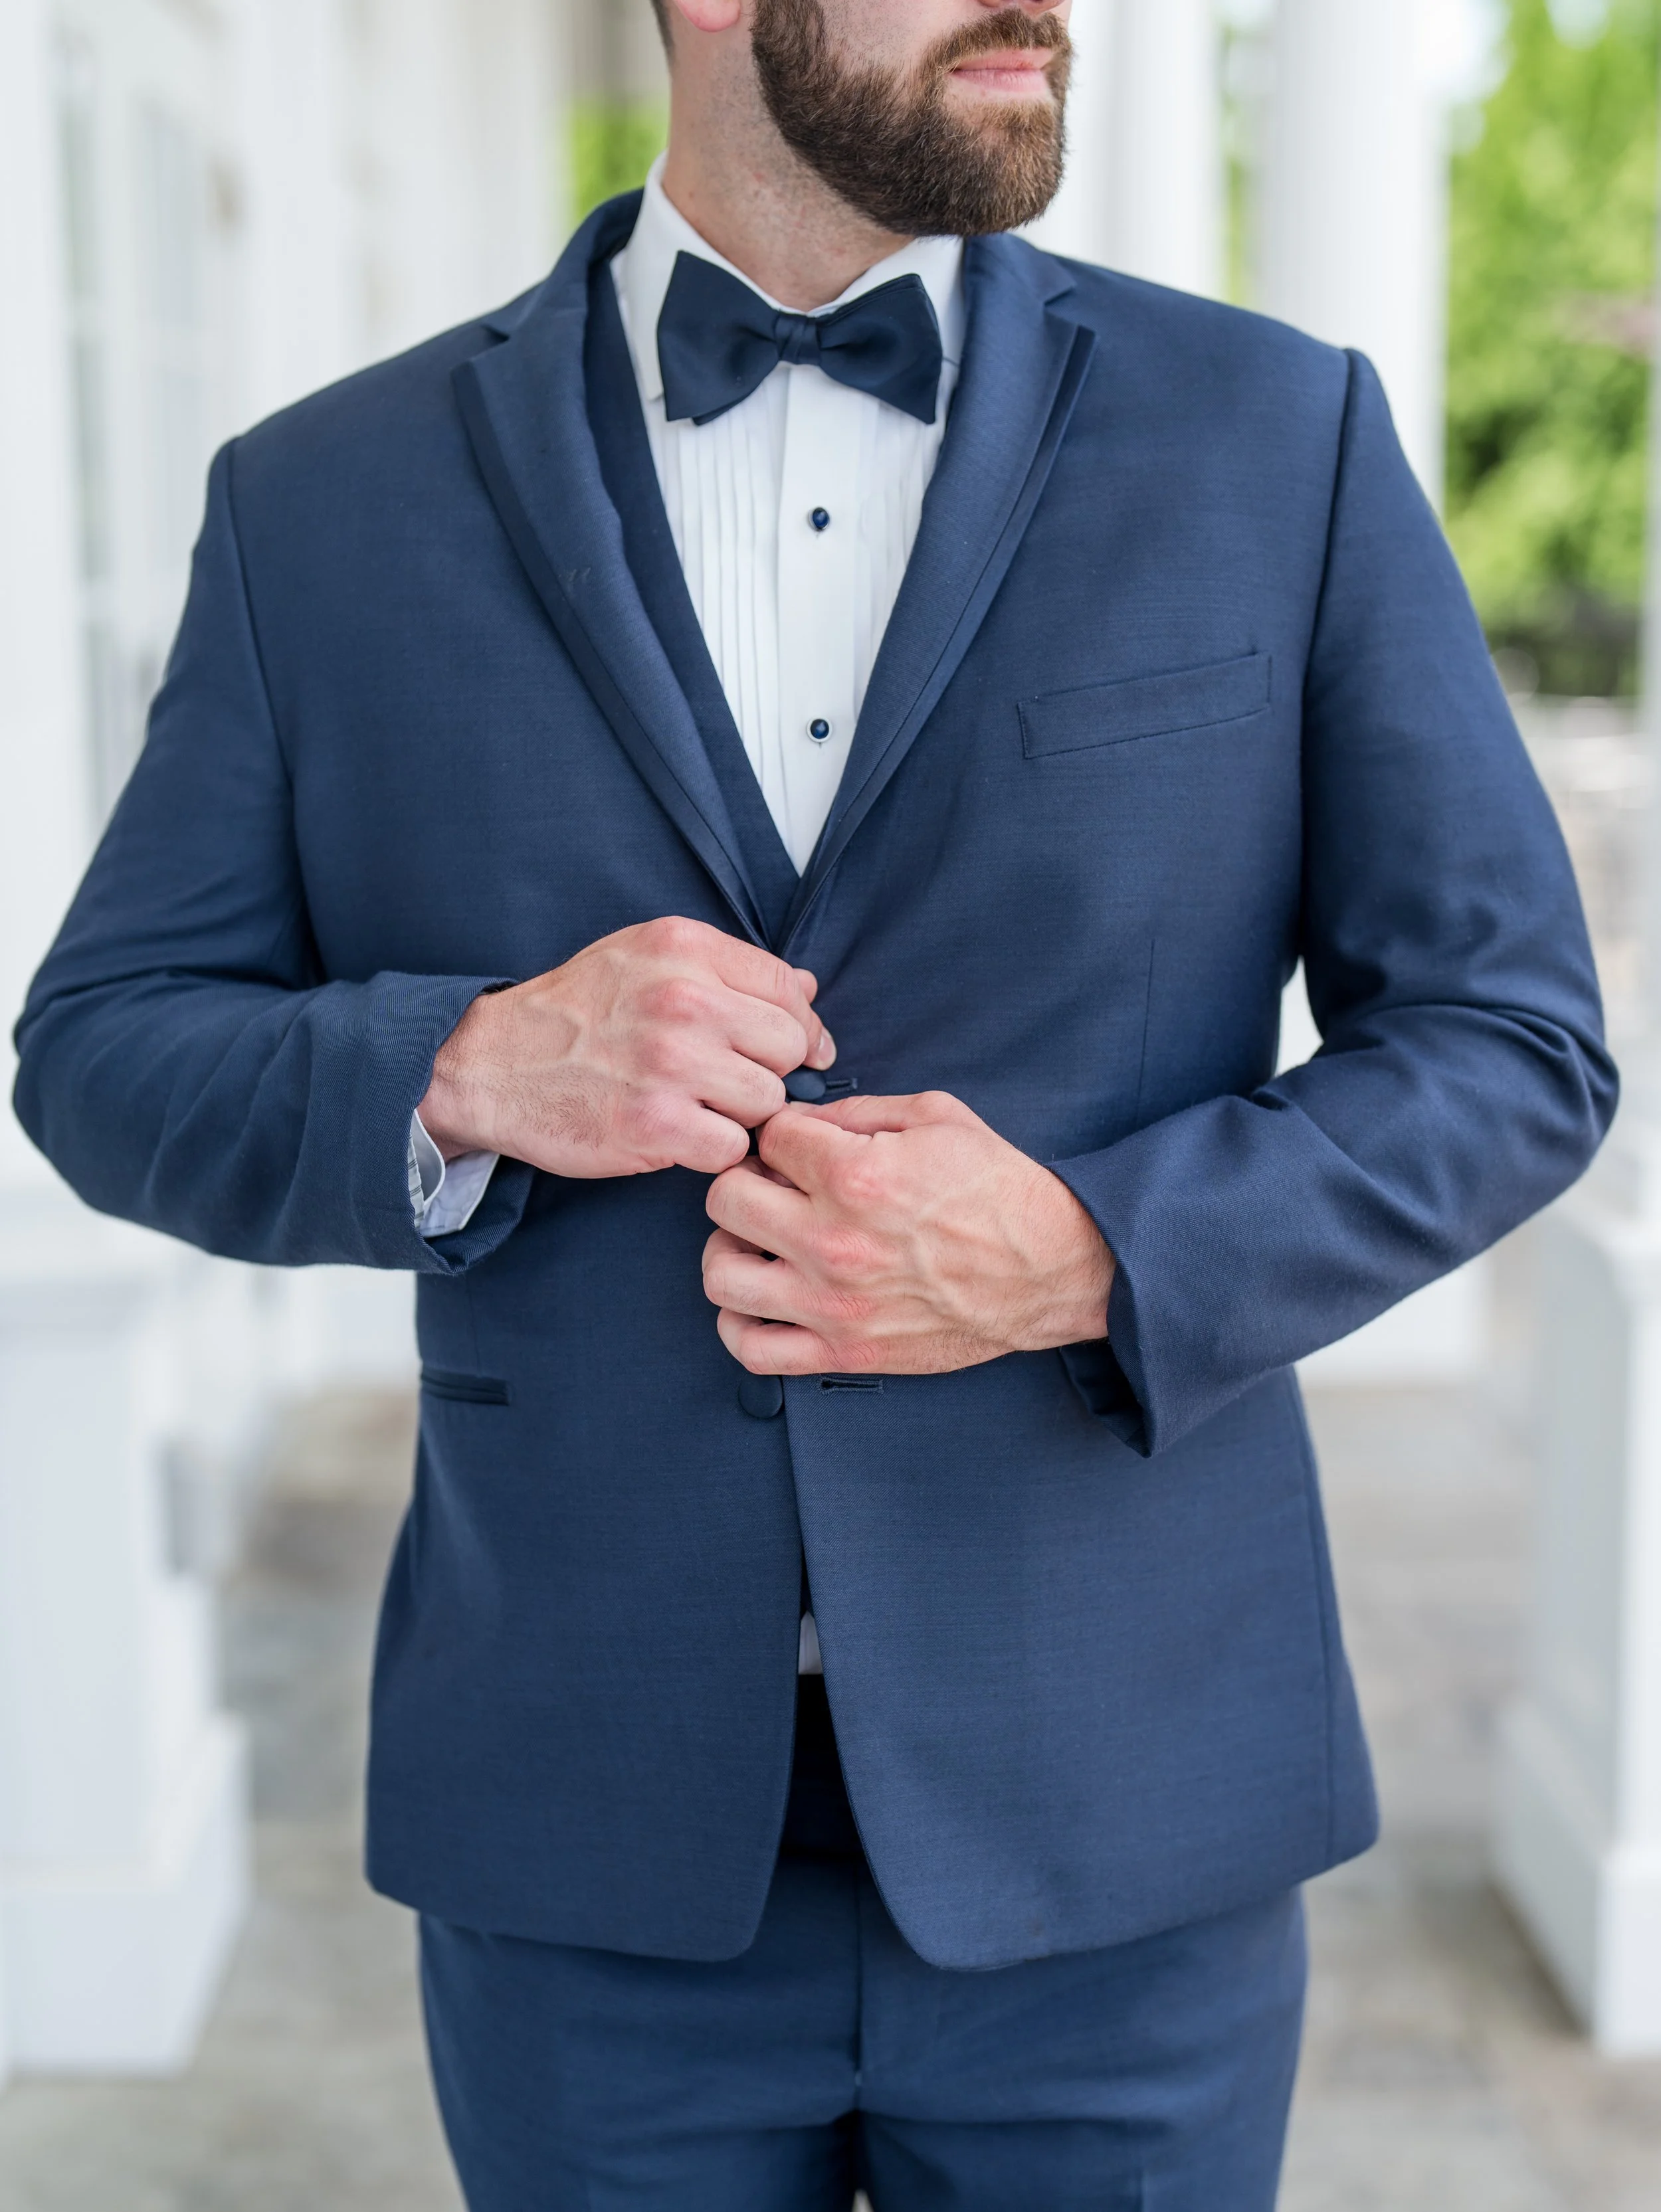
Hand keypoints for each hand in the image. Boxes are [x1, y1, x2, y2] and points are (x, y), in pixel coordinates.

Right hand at [416, 916, 834, 1176]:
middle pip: (788, 1047)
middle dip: (766, 1070)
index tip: (787, 1051)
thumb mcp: (643, 957)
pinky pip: (731, 1147)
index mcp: (684, 948)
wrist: (491, 1064)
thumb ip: (726, 968)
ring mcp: (670, 1063)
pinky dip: (712, 1150)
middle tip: (722, 1081)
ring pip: (767, 1101)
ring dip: (739, 1114)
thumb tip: (807, 991)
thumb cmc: (575, 1014)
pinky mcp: (656, 1125)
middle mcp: (683, 998)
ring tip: (695, 1105)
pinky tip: (679, 1135)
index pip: (788, 988)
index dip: (798, 1026)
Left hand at [702, 1092, 1113, 1375]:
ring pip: (721, 1274)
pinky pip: (750, 1348)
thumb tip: (800, 1120)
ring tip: (759, 1240)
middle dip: (744, 1182)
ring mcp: (833, 1303)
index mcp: (855, 1176)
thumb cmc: (998, 1193)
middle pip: (726, 1199)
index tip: (798, 1147)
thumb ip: (856, 1112)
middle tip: (771, 1187)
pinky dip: (738, 1323)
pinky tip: (759, 1298)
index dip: (782, 1134)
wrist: (1049, 1267)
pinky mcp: (843, 1351)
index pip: (768, 1137)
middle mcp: (834, 1241)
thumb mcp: (935, 1116)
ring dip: (731, 1248)